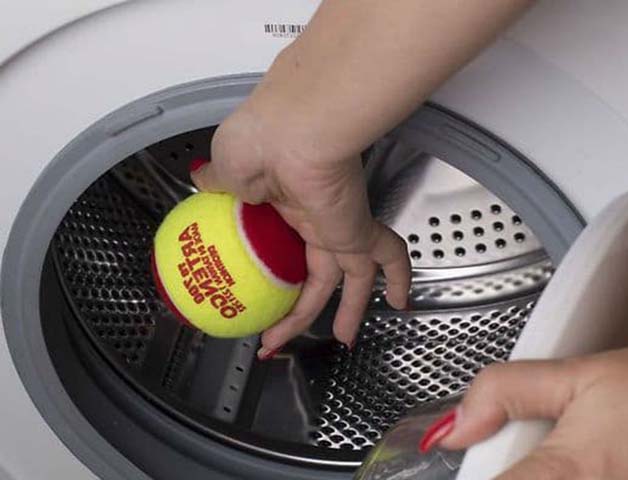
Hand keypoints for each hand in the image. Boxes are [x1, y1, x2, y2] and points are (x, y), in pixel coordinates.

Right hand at [191, 100, 410, 357]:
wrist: (286, 131)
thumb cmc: (256, 143)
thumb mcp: (223, 169)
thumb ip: (218, 183)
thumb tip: (203, 181)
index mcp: (280, 204)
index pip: (281, 246)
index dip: (270, 272)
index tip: (253, 291)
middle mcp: (312, 216)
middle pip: (314, 271)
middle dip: (302, 306)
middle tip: (283, 335)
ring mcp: (336, 224)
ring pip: (351, 275)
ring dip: (348, 309)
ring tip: (344, 338)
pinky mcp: (356, 229)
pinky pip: (387, 256)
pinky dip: (399, 276)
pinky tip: (401, 300)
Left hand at [425, 342, 627, 478]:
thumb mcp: (582, 374)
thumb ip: (508, 392)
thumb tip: (457, 422)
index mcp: (560, 478)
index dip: (474, 473)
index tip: (485, 455)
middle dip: (514, 470)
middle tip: (531, 449)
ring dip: (539, 475)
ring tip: (571, 456)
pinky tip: (600, 468)